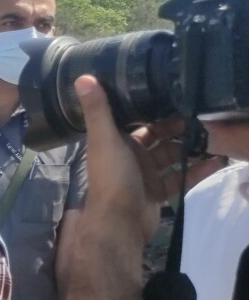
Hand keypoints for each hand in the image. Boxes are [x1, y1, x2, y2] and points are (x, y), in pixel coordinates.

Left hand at [74, 76, 223, 249]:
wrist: (120, 223)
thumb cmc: (111, 178)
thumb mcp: (104, 140)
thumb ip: (98, 110)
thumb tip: (82, 77)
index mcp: (116, 141)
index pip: (138, 119)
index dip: (155, 109)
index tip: (179, 96)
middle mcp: (130, 155)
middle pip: (159, 137)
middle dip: (180, 128)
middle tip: (204, 117)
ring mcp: (145, 174)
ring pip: (172, 156)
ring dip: (191, 147)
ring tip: (217, 136)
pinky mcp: (158, 192)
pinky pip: (181, 177)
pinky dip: (197, 170)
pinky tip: (217, 162)